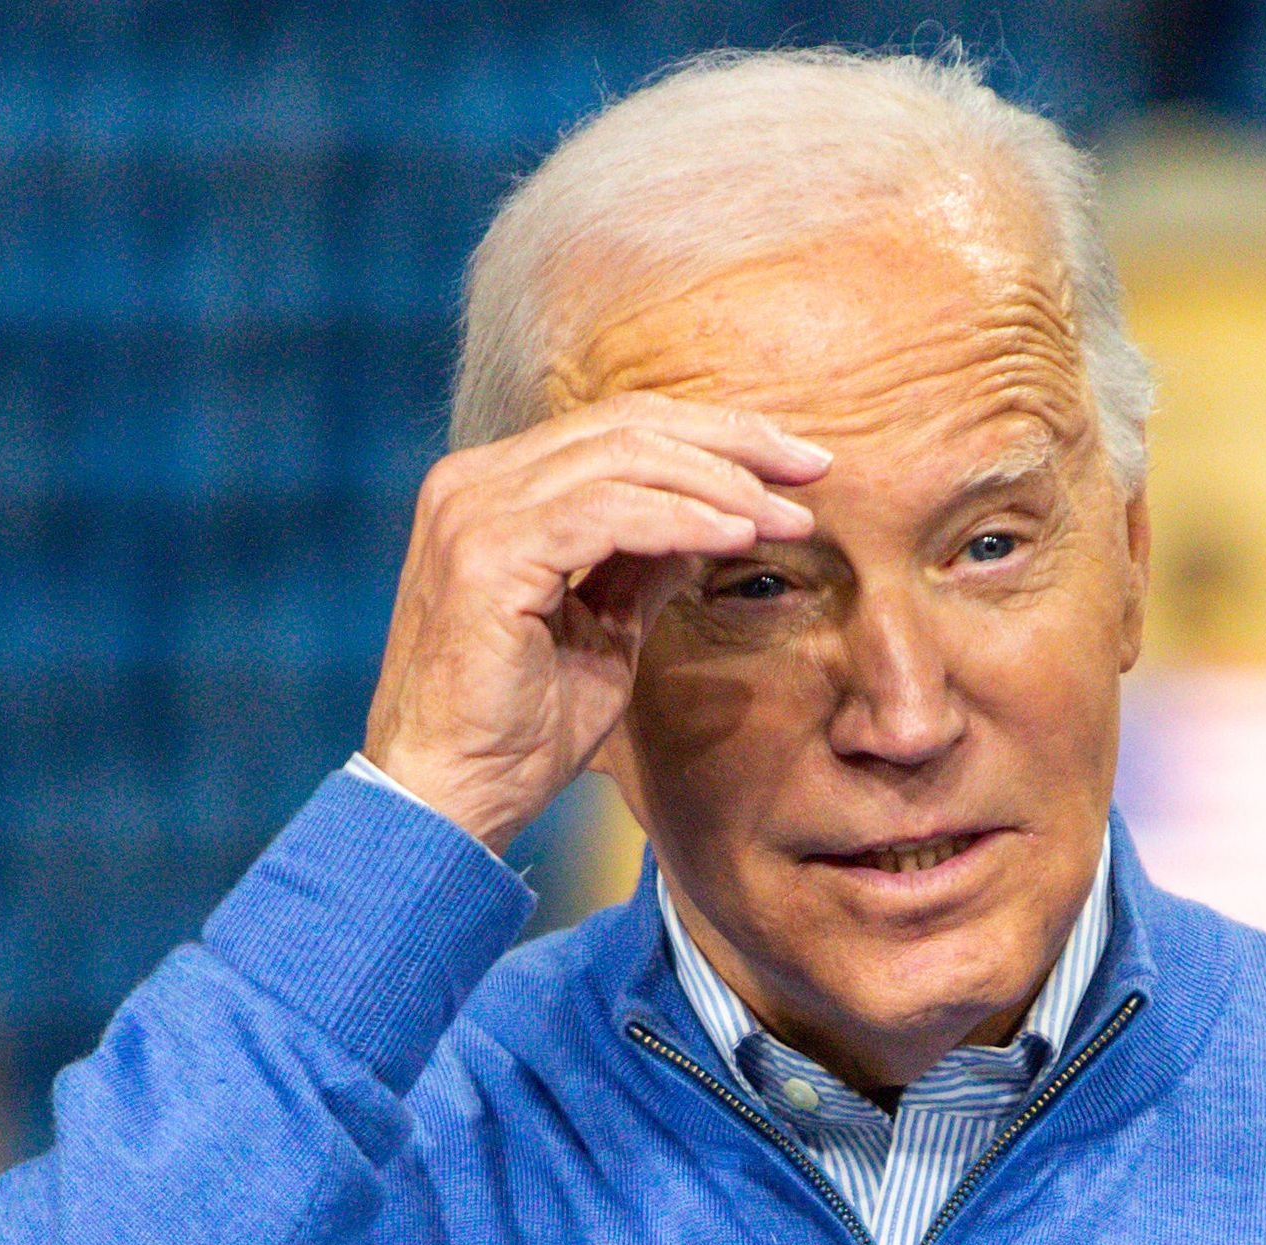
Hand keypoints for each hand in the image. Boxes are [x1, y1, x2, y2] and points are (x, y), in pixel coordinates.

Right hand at [360, 394, 826, 851]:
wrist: (451, 796)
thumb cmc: (520, 730)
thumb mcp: (604, 632)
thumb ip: (645, 566)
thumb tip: (716, 519)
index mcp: (497, 492)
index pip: (618, 432)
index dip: (714, 438)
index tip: (794, 467)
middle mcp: (475, 484)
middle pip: (626, 427)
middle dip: (732, 442)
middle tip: (813, 467)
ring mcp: (474, 511)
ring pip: (621, 459)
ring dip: (721, 484)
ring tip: (789, 516)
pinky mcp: (487, 553)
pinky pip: (605, 514)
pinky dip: (680, 519)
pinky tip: (738, 535)